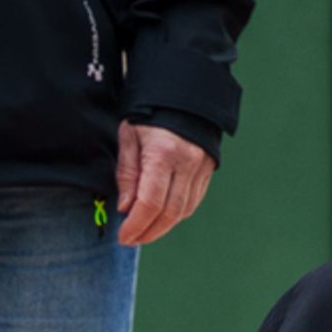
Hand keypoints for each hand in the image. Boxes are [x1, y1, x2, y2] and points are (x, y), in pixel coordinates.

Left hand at [114, 121, 215, 247]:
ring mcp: (202, 167)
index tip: (123, 236)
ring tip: (144, 231)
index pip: (151, 202)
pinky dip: (177, 213)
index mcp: (163, 153)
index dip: (136, 225)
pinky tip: (162, 217)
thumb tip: (126, 208)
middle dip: (149, 232)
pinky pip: (194, 200)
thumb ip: (127, 173)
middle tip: (131, 239)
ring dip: (163, 226)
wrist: (184, 92)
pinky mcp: (208, 169)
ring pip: (184, 210)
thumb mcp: (129, 136)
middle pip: (169, 212)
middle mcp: (187, 163)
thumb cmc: (150, 111)